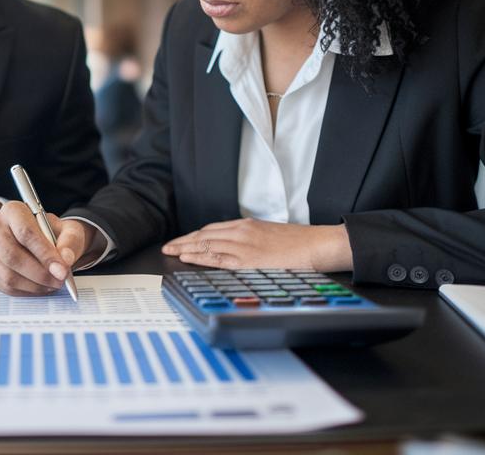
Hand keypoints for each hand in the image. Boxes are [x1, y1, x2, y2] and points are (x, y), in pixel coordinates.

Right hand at [0, 201, 96, 295]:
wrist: (47, 241)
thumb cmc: (56, 234)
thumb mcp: (70, 231)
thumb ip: (70, 242)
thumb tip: (64, 260)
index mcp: (13, 211)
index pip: (25, 233)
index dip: (44, 254)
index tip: (62, 270)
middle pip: (11, 255)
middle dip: (39, 273)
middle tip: (59, 280)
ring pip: (7, 275)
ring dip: (34, 285)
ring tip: (53, 283)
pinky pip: (5, 287)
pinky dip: (27, 291)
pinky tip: (41, 286)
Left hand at [161, 218, 352, 271]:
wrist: (317, 245)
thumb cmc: (299, 243)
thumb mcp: (270, 236)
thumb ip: (252, 240)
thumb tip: (239, 249)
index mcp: (247, 225)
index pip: (212, 229)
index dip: (194, 235)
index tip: (182, 240)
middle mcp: (242, 231)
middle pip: (204, 235)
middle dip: (184, 241)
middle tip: (167, 246)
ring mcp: (244, 245)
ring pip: (206, 244)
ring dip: (186, 248)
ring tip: (171, 252)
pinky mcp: (248, 259)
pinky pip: (218, 257)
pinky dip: (200, 256)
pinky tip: (187, 257)